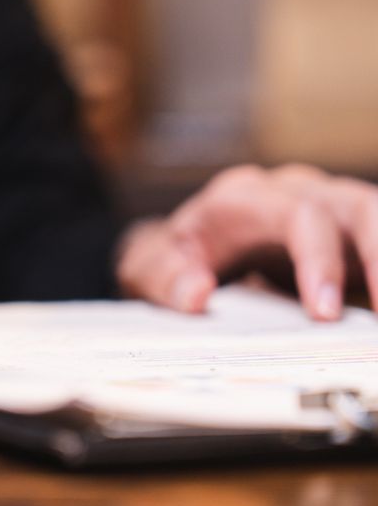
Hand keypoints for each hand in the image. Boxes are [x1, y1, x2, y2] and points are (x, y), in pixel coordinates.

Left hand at [117, 164, 377, 320]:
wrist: (185, 246)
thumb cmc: (176, 254)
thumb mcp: (152, 267)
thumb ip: (164, 278)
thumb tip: (195, 295)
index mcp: (245, 198)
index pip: (297, 214)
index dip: (318, 260)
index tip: (324, 312)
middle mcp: (295, 193)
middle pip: (355, 207)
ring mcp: (328, 209)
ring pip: (376, 216)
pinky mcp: (349, 235)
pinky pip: (377, 241)